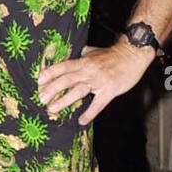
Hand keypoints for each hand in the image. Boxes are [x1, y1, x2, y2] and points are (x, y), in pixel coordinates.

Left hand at [37, 40, 155, 125]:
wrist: (133, 55)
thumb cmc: (112, 54)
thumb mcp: (93, 51)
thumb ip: (82, 55)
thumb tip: (73, 55)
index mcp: (83, 61)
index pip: (63, 67)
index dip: (50, 74)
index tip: (38, 81)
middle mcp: (88, 70)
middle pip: (66, 80)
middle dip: (51, 90)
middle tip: (40, 99)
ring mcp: (99, 81)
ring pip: (78, 91)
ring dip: (64, 101)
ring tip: (52, 109)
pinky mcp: (109, 90)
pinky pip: (97, 104)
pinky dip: (89, 113)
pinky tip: (81, 121)